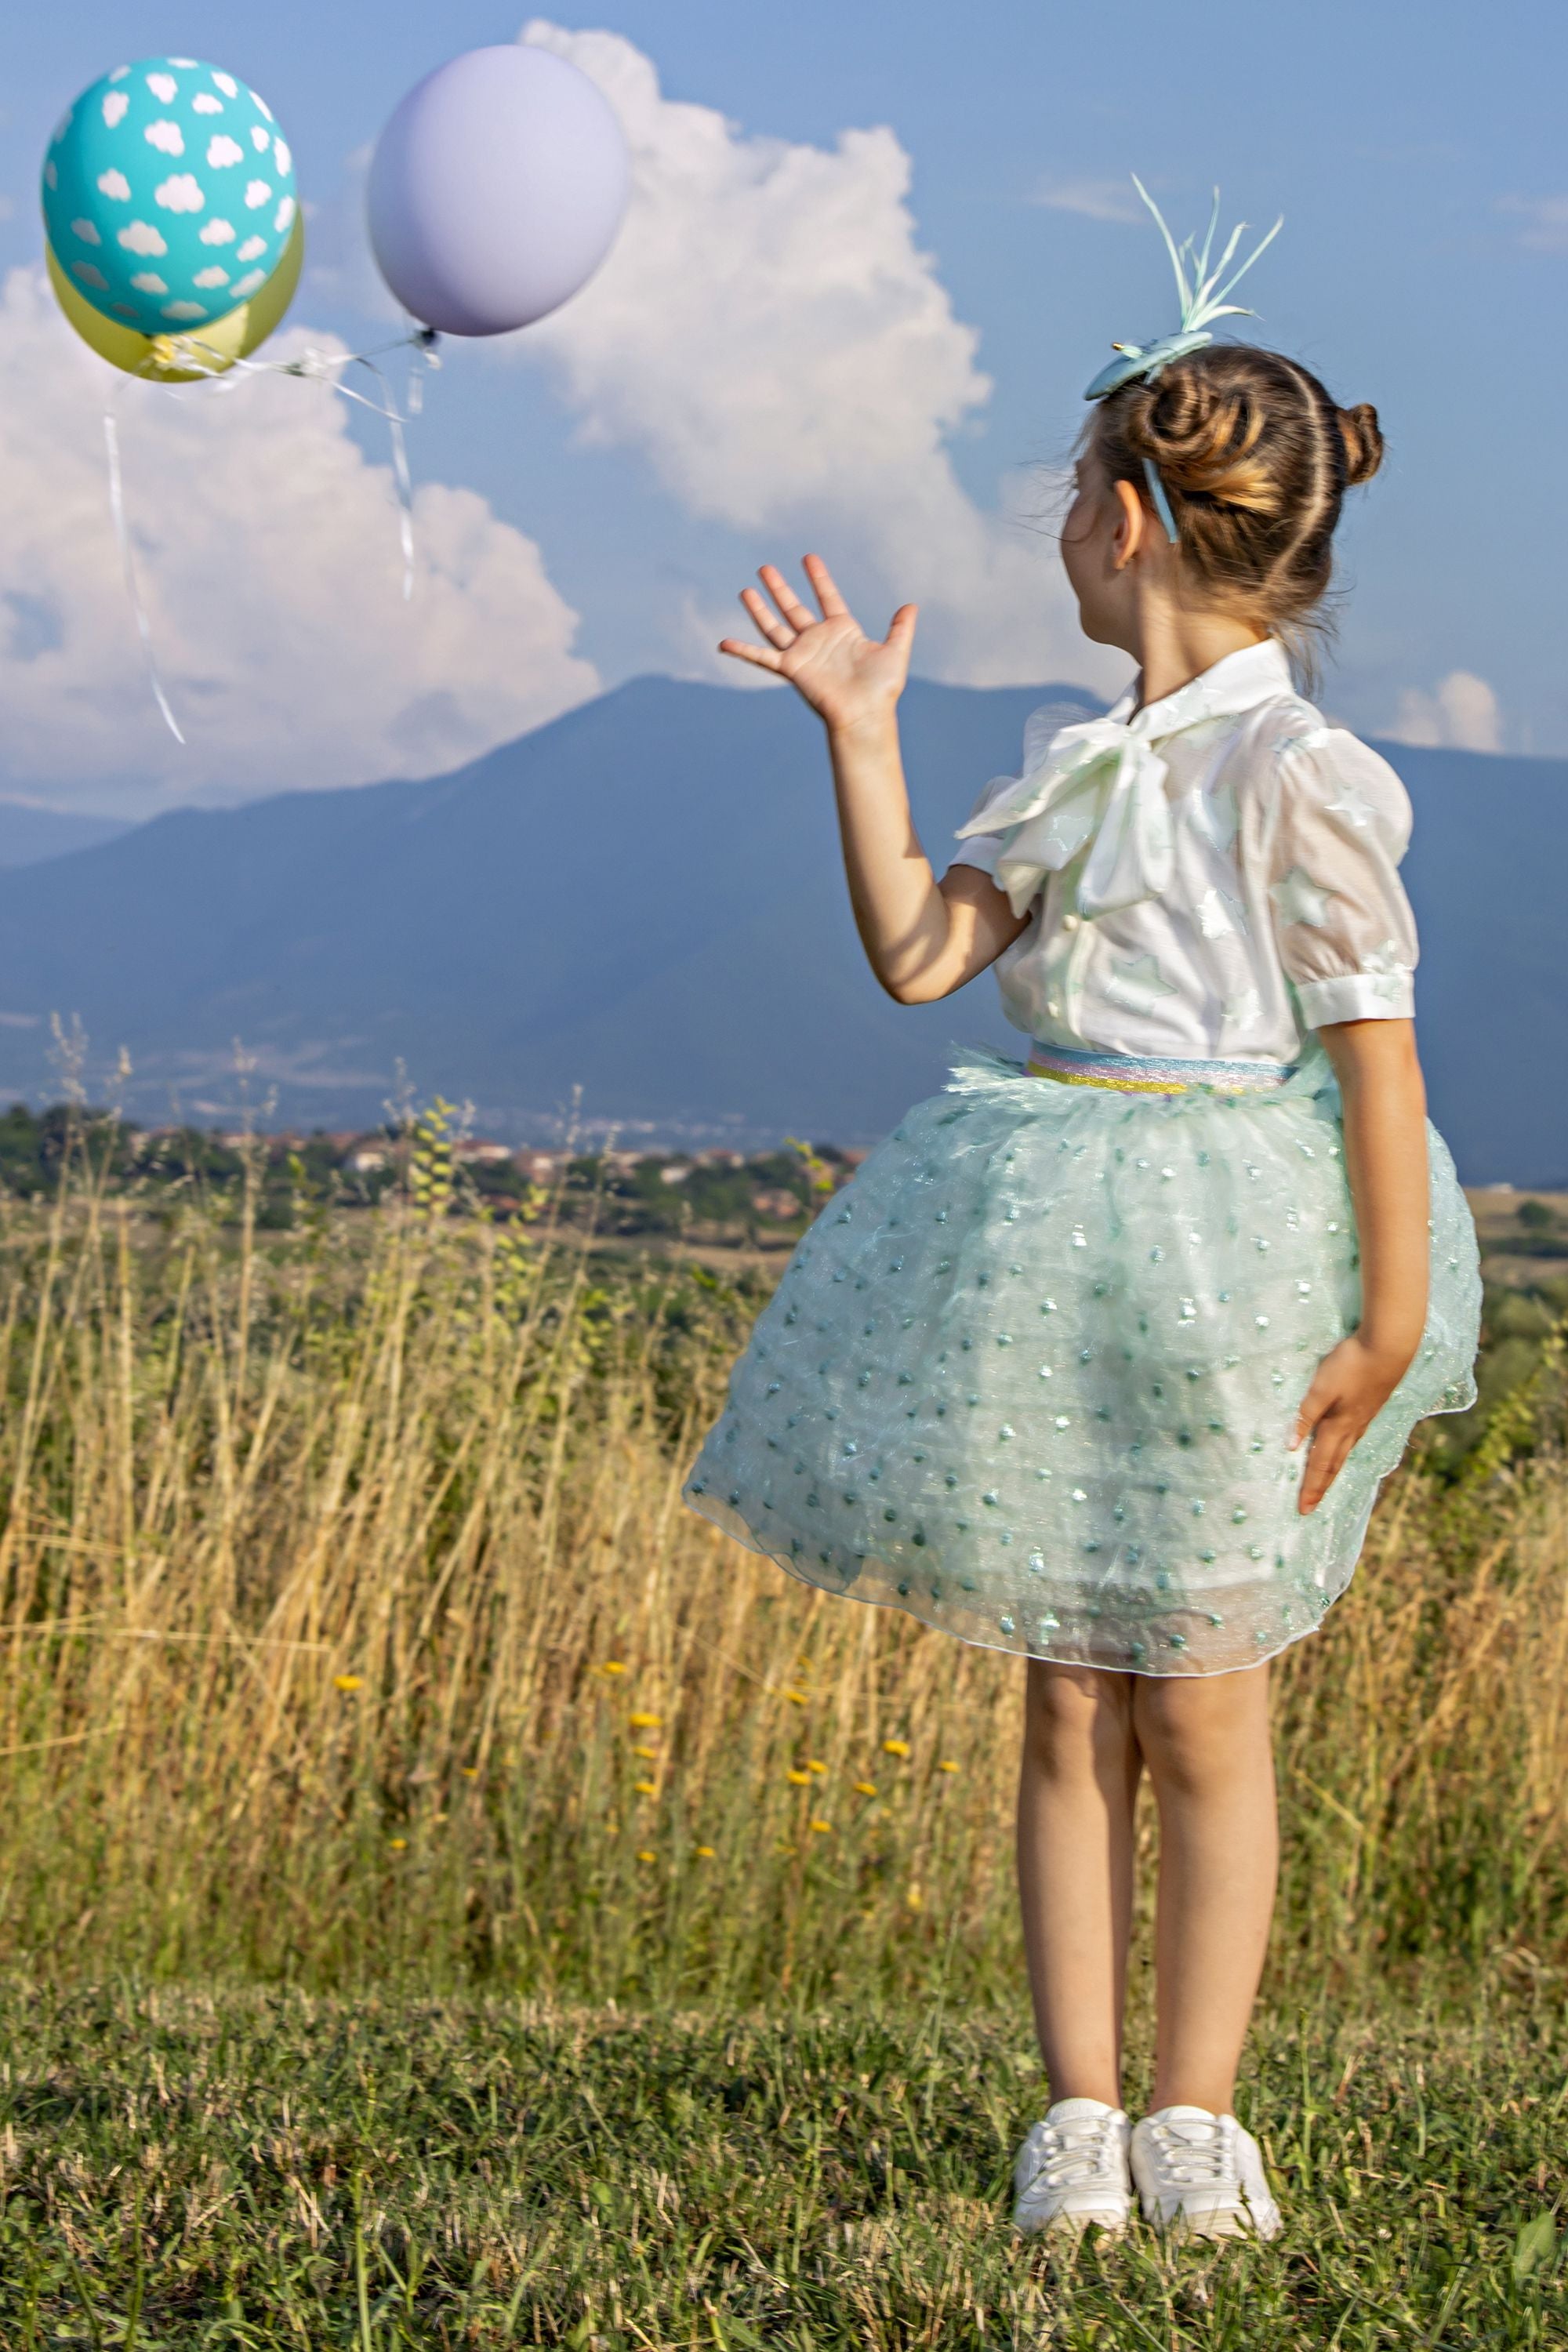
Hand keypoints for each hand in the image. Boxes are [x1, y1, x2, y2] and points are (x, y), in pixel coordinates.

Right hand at [718, 555, 916, 732]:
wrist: (865, 714)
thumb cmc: (882, 689)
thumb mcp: (895, 652)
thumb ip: (901, 628)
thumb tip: (911, 606)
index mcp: (842, 631)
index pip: (827, 597)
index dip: (818, 578)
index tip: (808, 557)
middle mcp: (818, 640)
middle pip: (794, 608)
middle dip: (780, 588)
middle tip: (765, 567)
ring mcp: (802, 654)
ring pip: (775, 626)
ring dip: (760, 609)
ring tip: (746, 590)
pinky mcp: (791, 669)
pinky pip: (762, 657)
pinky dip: (742, 651)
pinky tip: (723, 643)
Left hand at [1292, 1330, 1416, 1512]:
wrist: (1389, 1347)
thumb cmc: (1351, 1364)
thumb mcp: (1321, 1388)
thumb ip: (1305, 1416)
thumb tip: (1291, 1446)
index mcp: (1337, 1426)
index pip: (1320, 1464)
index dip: (1310, 1487)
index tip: (1303, 1510)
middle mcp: (1352, 1428)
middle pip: (1334, 1464)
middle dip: (1321, 1486)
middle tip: (1312, 1505)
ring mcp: (1365, 1417)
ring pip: (1346, 1452)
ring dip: (1334, 1470)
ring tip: (1327, 1482)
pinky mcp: (1371, 1406)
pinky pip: (1355, 1438)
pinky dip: (1346, 1451)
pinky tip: (1347, 1445)